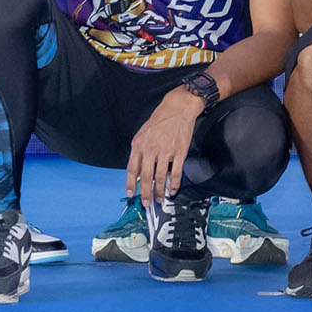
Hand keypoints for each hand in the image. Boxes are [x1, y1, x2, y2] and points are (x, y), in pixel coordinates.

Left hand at [126, 87, 202, 208]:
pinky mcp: (179, 153)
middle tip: (147, 203)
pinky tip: (173, 190)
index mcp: (139, 145)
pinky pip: (176, 173)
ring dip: (159, 191)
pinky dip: (175, 184)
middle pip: (146, 177)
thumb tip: (139, 172)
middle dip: (146, 193)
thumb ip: (139, 152)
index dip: (131, 184)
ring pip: (160, 178)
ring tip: (159, 199)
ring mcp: (166, 152)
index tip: (131, 194)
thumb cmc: (159, 120)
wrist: (178, 108)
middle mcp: (151, 149)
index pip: (132, 169)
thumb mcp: (142, 134)